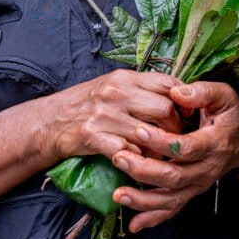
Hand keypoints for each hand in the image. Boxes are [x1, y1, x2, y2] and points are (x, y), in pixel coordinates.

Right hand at [44, 70, 182, 161]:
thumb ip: (142, 88)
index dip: (183, 100)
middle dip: (175, 128)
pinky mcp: (94, 137)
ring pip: (149, 134)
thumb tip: (176, 95)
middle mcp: (116, 92)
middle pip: (164, 108)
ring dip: (158, 149)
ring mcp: (105, 115)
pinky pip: (127, 152)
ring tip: (160, 155)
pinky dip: (137, 159)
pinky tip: (137, 161)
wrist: (50, 120)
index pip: (167, 83)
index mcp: (124, 77)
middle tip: (175, 139)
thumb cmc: (87, 103)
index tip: (188, 114)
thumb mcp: (114, 85)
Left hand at [110, 81, 238, 232]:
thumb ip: (201, 92)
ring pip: (171, 198)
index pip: (187, 147)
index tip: (140, 130)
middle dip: (144, 170)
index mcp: (215, 142)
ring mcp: (200, 183)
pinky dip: (153, 218)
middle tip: (119, 157)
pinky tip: (134, 224)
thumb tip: (177, 92)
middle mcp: (207, 168)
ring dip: (143, 199)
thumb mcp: (223, 94)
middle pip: (175, 176)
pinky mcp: (193, 190)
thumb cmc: (231, 112)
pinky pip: (174, 208)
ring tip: (118, 194)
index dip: (163, 142)